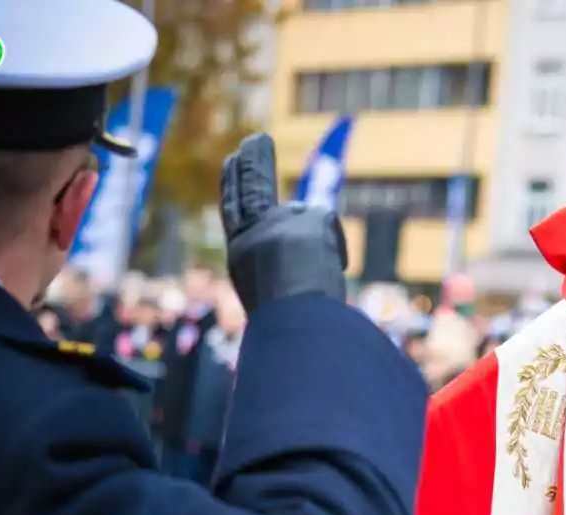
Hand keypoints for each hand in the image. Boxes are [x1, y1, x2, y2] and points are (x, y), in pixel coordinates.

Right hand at [220, 133, 347, 313]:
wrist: (294, 322)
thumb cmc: (287, 325)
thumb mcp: (272, 291)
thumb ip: (281, 259)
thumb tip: (312, 228)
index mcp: (239, 256)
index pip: (234, 212)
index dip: (233, 186)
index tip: (231, 163)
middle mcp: (252, 233)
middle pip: (252, 187)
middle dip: (253, 162)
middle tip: (255, 140)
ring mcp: (279, 222)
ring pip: (307, 220)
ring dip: (314, 238)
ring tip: (314, 272)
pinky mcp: (308, 218)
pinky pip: (330, 229)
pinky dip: (334, 251)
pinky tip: (327, 272)